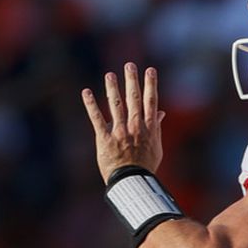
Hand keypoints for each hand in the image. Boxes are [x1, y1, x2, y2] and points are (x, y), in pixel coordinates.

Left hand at [82, 62, 164, 182]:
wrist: (131, 181)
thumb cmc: (145, 166)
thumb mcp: (156, 147)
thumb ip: (157, 128)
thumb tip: (160, 113)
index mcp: (149, 128)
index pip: (150, 101)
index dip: (150, 84)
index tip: (150, 70)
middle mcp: (135, 126)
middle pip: (134, 99)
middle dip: (132, 80)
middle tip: (129, 65)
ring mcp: (120, 131)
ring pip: (116, 105)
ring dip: (112, 88)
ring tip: (110, 75)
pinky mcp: (105, 138)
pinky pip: (96, 118)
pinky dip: (90, 104)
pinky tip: (86, 92)